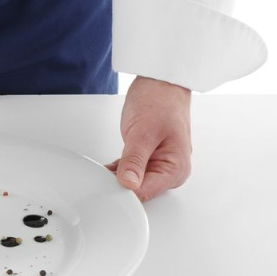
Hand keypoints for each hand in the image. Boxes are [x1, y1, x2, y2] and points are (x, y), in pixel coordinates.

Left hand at [105, 76, 191, 201]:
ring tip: (101, 172)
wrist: (160, 82)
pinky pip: (130, 171)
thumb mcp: (143, 133)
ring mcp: (159, 164)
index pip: (145, 193)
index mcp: (176, 169)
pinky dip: (118, 170)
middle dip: (119, 186)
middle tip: (100, 178)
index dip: (123, 192)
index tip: (105, 187)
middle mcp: (170, 171)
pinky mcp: (148, 158)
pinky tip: (106, 168)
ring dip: (116, 178)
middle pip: (139, 191)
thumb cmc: (160, 101)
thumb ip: (135, 161)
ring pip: (133, 182)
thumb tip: (129, 184)